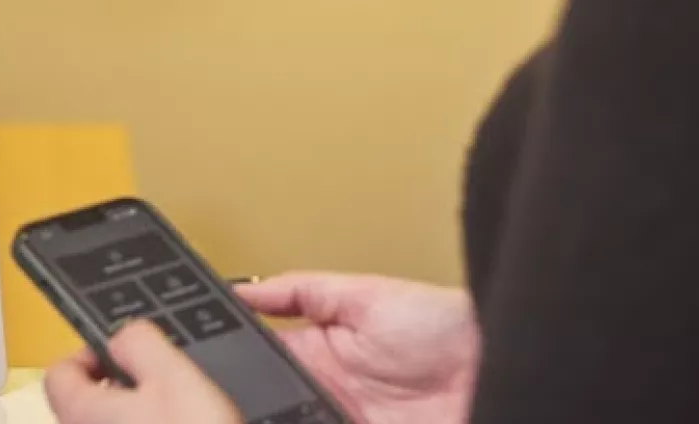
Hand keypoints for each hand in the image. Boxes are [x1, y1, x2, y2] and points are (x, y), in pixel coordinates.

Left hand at [45, 319, 244, 423]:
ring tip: (178, 418)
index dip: (90, 353)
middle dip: (119, 389)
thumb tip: (122, 335)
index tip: (124, 353)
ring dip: (136, 418)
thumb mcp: (173, 374)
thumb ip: (138, 341)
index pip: (59, 372)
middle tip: (162, 386)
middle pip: (84, 404)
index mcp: (81, 413)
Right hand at [235, 273, 478, 423]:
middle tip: (226, 403)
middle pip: (271, 407)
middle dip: (250, 405)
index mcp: (320, 353)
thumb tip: (246, 288)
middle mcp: (328, 395)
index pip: (261, 366)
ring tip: (253, 415)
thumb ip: (303, 292)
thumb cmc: (444, 323)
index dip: (233, 370)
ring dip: (279, 420)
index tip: (204, 369)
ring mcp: (345, 422)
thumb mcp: (366, 294)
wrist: (495, 365)